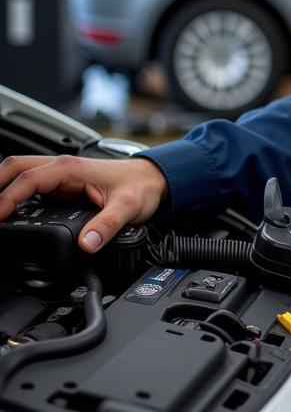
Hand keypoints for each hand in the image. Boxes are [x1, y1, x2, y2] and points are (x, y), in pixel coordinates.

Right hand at [0, 155, 168, 251]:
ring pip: (22, 174)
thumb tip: (87, 244)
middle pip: (16, 168)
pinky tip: (12, 212)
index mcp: (72, 168)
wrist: (155, 179)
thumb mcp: (128, 207)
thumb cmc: (142, 186)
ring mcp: (62, 176)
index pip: (28, 179)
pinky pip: (32, 187)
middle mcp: (63, 168)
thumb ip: (107, 225)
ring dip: (5, 188)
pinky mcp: (63, 186)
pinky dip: (17, 195)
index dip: (7, 197)